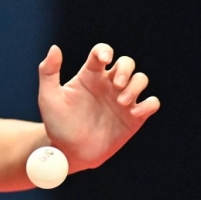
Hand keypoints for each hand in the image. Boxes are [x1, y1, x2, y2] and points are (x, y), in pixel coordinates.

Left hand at [38, 43, 159, 171]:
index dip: (105, 51)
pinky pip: (152, 103)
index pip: (101, 53)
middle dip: (126, 69)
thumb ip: (48, 71)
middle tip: (117, 84)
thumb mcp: (48, 97)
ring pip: (141, 79)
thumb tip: (55, 47)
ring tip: (121, 102)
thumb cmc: (57, 124)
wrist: (69, 152)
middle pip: (126, 63)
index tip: (104, 60)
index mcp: (90, 75)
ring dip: (135, 86)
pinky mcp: (134, 118)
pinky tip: (135, 112)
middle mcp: (108, 84)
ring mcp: (122, 100)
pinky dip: (149, 104)